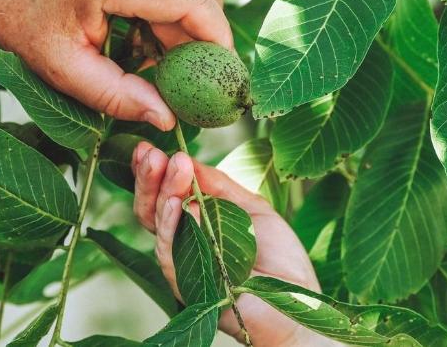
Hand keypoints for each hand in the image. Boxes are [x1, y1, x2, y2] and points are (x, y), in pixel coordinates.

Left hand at [0, 0, 232, 130]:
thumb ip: (117, 95)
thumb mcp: (62, 68)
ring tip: (163, 45)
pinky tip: (151, 20)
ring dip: (195, 7)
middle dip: (207, 26)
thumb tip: (167, 118)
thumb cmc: (19, 21)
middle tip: (185, 66)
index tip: (216, 76)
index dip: (215, 40)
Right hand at [131, 142, 338, 345]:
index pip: (165, 195)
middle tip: (152, 152)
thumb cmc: (280, 259)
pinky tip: (177, 200)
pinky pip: (171, 249)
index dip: (156, 172)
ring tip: (171, 165)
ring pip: (157, 225)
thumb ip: (219, 186)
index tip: (152, 146)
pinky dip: (172, 222)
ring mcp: (182, 264)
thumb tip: (188, 158)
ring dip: (162, 191)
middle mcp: (182, 244)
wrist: (297, 301)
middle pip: (150, 208)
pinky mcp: (186, 283)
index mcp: (195, 226)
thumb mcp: (251, 208)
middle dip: (149, 178)